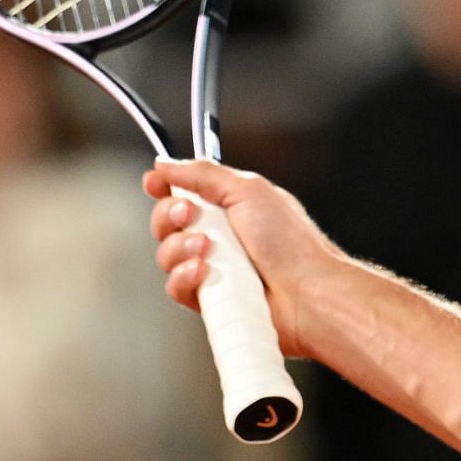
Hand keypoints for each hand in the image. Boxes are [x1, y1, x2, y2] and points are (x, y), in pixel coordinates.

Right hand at [144, 160, 340, 359]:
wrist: (306, 292)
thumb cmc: (290, 242)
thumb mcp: (248, 191)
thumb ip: (204, 174)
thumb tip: (166, 163)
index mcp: (232, 205)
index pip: (186, 191)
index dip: (164, 186)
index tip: (154, 182)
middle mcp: (220, 235)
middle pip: (168, 222)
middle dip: (170, 216)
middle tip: (189, 215)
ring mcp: (213, 267)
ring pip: (168, 255)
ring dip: (180, 248)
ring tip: (208, 249)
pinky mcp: (208, 298)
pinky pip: (177, 286)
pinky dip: (184, 278)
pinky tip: (203, 273)